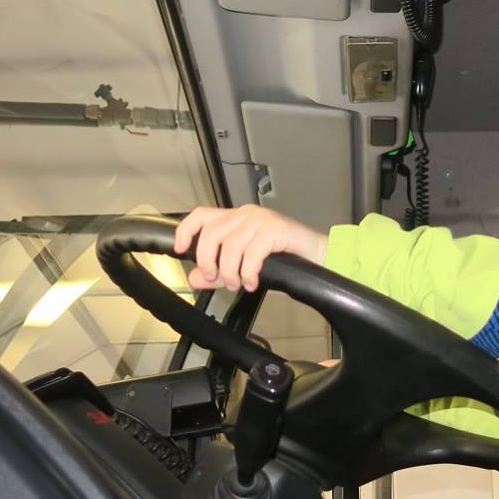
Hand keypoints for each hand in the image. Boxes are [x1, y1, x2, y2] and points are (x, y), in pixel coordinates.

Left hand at [173, 205, 327, 291]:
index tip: (179, 249)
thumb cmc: (284, 257)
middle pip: (211, 233)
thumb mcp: (244, 266)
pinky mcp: (275, 229)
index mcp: (235, 218)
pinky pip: (252, 253)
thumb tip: (195, 278)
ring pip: (230, 246)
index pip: (201, 215)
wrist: (319, 255)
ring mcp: (261, 220)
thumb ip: (218, 272)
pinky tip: (253, 282)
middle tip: (216, 279)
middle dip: (208, 261)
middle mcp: (246, 214)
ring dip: (230, 272)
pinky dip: (248, 272)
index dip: (185, 230)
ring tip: (238, 284)